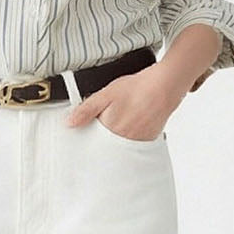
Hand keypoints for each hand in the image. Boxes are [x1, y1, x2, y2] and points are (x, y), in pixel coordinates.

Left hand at [65, 64, 181, 140]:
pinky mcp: (147, 141)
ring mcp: (136, 142)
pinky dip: (130, 137)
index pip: (91, 141)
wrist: (164, 87)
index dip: (89, 134)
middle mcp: (122, 140)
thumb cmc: (136, 88)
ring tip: (123, 118)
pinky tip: (133, 123)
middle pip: (105, 145)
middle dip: (102, 136)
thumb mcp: (105, 94)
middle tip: (110, 120)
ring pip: (119, 146)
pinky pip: (133, 145)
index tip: (89, 128)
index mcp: (108, 130)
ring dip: (116, 138)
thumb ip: (86, 110)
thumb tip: (69, 123)